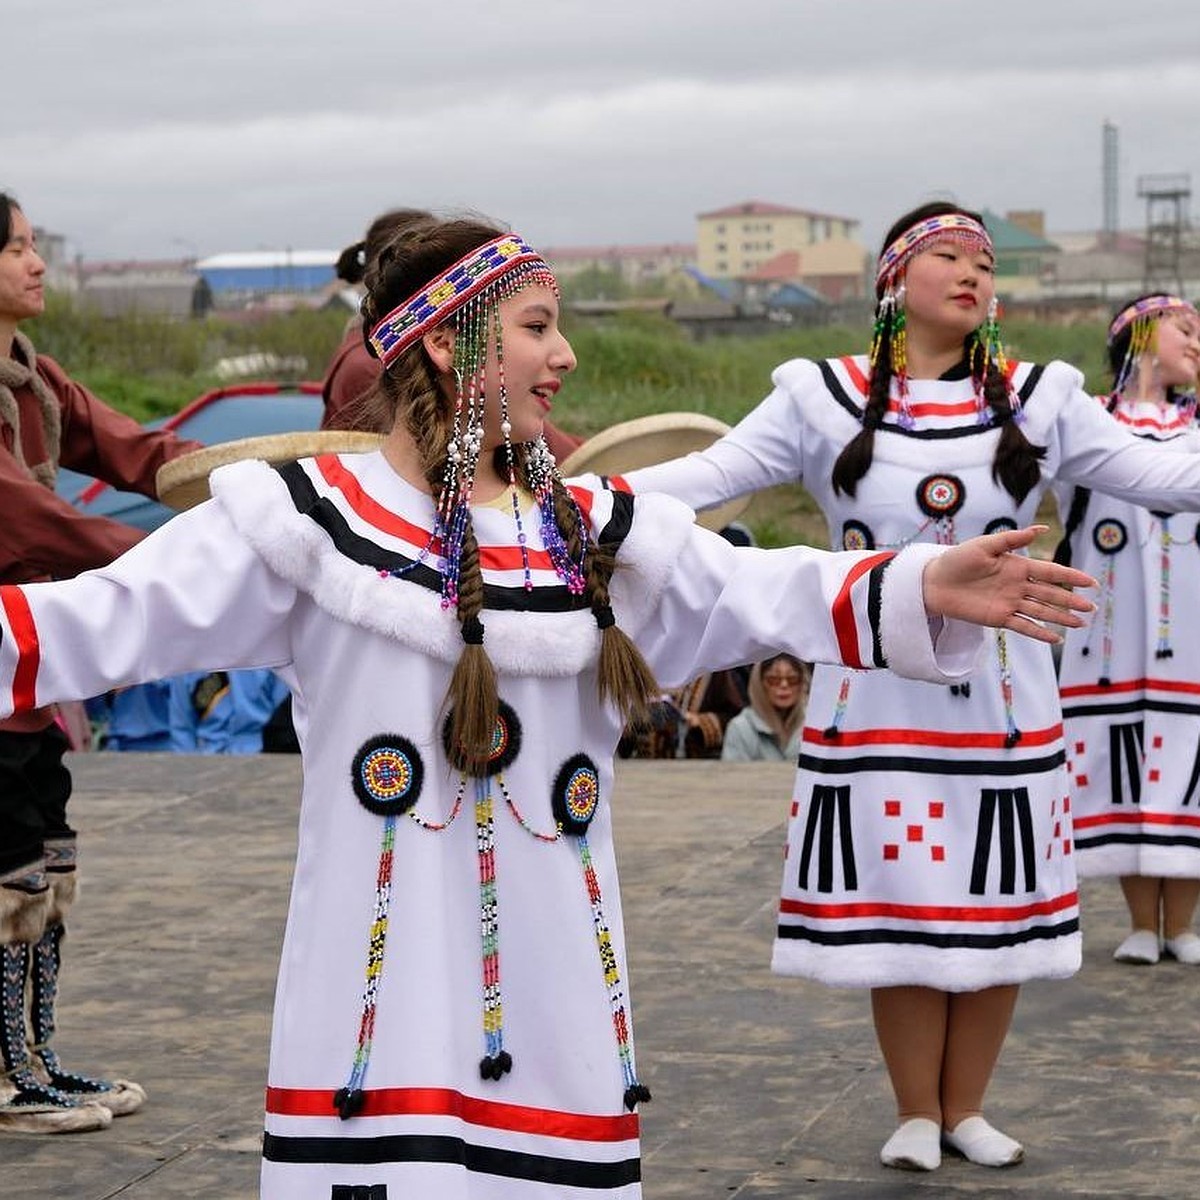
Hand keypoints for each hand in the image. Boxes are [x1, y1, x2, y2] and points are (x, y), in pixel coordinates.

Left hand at [922, 526, 1094, 644]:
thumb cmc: (956, 560)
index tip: (1091, 582)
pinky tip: (1056, 639)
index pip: (1050, 572)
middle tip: (1092, 606)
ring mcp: (1010, 602)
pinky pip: (1024, 626)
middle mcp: (1018, 585)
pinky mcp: (999, 617)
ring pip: (1041, 611)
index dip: (1071, 577)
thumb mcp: (985, 545)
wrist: (933, 582)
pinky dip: (1039, 633)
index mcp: (1017, 565)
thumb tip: (1042, 529)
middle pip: (1050, 594)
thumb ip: (1012, 538)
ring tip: (1081, 623)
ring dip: (1061, 617)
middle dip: (1071, 600)